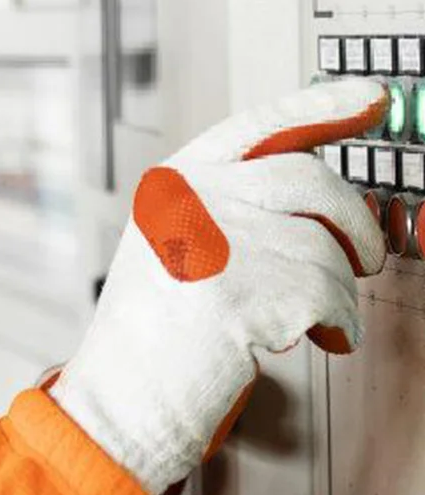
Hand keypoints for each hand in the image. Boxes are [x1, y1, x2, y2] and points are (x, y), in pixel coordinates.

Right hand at [47, 78, 387, 494]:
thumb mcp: (176, 240)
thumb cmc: (153, 331)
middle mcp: (195, 198)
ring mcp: (219, 240)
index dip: (325, 106)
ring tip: (309, 320)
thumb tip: (323, 184)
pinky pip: (333, 298)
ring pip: (329, 247)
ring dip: (338, 293)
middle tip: (364, 255)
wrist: (123, 396)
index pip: (262, 125)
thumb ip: (235, 204)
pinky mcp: (247, 291)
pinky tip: (307, 341)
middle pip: (313, 179)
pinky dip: (337, 327)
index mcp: (177, 180)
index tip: (371, 97)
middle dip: (357, 222)